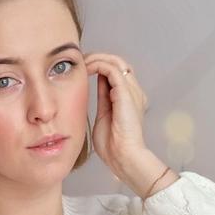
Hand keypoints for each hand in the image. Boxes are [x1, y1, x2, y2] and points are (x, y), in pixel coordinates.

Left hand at [84, 52, 149, 177]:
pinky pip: (112, 69)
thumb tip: (95, 87)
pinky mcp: (126, 93)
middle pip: (118, 63)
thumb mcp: (103, 118)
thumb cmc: (112, 146)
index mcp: (128, 99)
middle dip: (98, 58)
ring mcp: (131, 91)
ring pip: (116, 61)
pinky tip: (86, 69)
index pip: (115, 73)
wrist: (123, 157)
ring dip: (97, 59)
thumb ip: (102, 101)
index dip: (99, 66)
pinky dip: (98, 65)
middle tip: (80, 62)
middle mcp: (133, 92)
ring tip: (82, 63)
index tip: (82, 69)